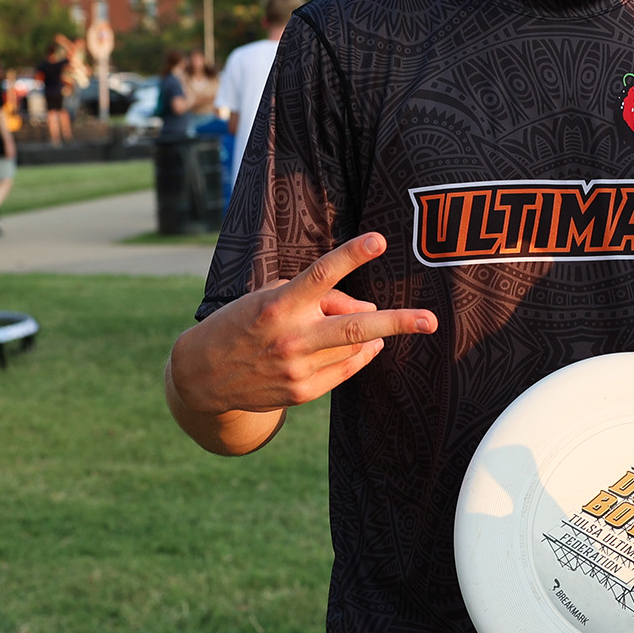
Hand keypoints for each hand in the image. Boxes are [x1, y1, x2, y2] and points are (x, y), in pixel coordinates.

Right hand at [167, 232, 436, 415]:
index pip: (321, 275)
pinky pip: (345, 369)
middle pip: (352, 326)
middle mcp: (290, 337)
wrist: (202, 376)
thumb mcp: (271, 298)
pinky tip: (364, 346)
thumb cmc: (244, 323)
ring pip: (353, 347)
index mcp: (279, 305)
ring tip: (395, 326)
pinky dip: (359, 354)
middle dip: (396, 322)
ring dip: (376, 335)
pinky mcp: (302, 392)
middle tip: (431, 319)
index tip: (379, 240)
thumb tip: (369, 309)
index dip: (351, 256)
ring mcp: (297, 368)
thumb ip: (319, 298)